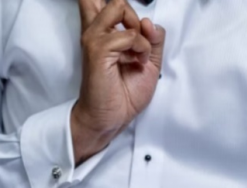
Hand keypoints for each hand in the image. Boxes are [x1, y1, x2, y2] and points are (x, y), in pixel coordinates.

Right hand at [72, 0, 165, 163]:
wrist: (111, 117)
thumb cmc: (122, 93)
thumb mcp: (148, 61)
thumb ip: (152, 39)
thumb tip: (149, 22)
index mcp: (103, 31)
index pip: (97, 0)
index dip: (118, 3)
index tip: (134, 26)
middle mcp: (94, 30)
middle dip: (132, 13)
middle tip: (138, 38)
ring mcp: (94, 38)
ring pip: (119, 6)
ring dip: (138, 29)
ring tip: (138, 52)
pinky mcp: (98, 50)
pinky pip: (129, 35)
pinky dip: (140, 47)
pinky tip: (137, 62)